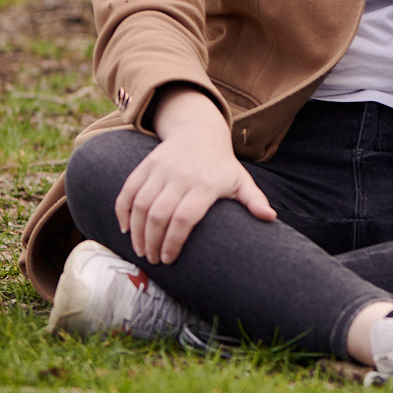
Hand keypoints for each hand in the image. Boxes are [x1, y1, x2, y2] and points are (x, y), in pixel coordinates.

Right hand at [115, 87, 275, 264]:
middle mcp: (180, 176)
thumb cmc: (221, 165)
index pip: (184, 218)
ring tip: (141, 250)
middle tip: (152, 260)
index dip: (173, 242)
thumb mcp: (240, 180)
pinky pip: (127, 191)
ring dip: (136, 232)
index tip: (170, 260)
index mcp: (205, 184)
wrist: (199, 132)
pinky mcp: (145, 165)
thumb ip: (254, 200)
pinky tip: (126, 230)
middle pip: (159, 215)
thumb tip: (271, 218)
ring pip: (140, 205)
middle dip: (152, 242)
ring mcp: (160, 169)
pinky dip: (122, 212)